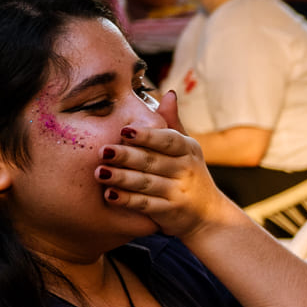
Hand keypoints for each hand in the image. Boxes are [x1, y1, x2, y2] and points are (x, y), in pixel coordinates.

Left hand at [99, 92, 240, 238]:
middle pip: (153, 161)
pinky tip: (109, 195)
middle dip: (127, 156)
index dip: (147, 136)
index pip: (168, 140)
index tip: (124, 131)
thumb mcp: (186, 148)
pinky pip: (146, 205)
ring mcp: (180, 192)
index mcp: (188, 149)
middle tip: (103, 151)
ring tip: (99, 172)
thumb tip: (168, 93)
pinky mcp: (171, 212)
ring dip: (123, 178)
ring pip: (147, 183)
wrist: (207, 214)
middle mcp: (187, 170)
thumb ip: (172, 123)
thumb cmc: (188, 173)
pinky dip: (127, 200)